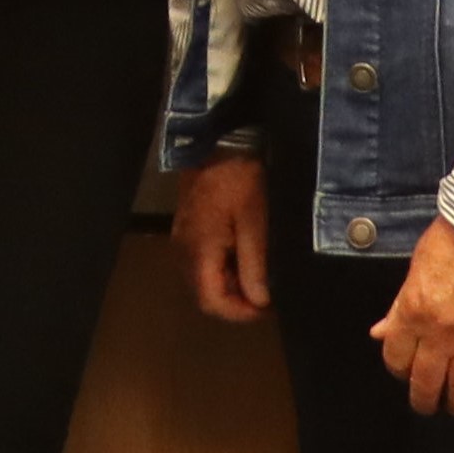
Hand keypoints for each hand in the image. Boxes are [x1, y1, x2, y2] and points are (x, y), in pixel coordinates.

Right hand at [172, 151, 272, 322]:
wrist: (220, 139)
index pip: (211, 302)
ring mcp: (183, 239)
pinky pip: (204, 261)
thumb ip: (256, 263)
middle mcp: (184, 251)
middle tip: (269, 292)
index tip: (269, 307)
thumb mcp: (256, 220)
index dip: (240, 313)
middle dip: (237, 301)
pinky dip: (226, 268)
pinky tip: (247, 256)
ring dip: (232, 285)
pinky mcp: (190, 228)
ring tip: (262, 276)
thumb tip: (260, 301)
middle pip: (205, 295)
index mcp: (198, 251)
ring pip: (205, 279)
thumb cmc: (240, 178)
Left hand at [373, 221, 453, 425]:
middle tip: (426, 404)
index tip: (403, 370)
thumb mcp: (417, 267)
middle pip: (426, 381)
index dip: (397, 368)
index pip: (396, 357)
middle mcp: (440, 335)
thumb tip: (380, 331)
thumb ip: (399, 305)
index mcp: (413, 313)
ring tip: (453, 409)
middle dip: (423, 398)